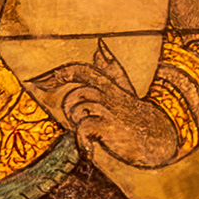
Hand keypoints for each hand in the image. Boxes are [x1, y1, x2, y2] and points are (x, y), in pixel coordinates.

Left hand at [26, 40, 180, 168]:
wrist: (162, 137)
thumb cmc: (136, 114)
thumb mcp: (124, 90)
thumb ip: (110, 70)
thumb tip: (100, 47)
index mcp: (108, 84)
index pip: (79, 70)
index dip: (56, 74)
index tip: (35, 81)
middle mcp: (108, 94)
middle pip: (76, 91)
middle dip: (68, 106)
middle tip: (71, 116)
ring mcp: (110, 110)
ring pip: (77, 109)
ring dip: (79, 124)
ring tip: (94, 134)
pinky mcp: (111, 127)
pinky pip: (84, 128)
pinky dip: (83, 141)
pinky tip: (89, 151)